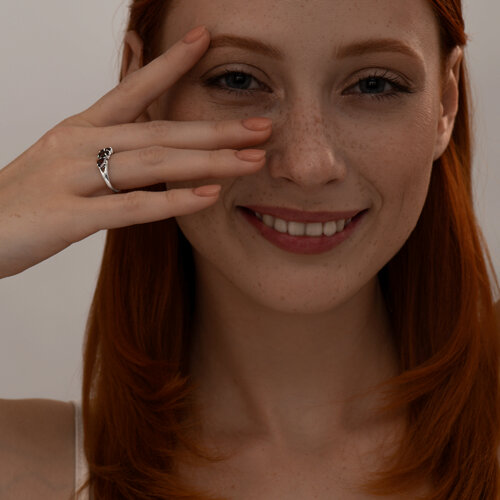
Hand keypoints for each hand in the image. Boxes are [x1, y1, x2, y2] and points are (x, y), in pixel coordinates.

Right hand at [0, 25, 271, 278]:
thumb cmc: (27, 196)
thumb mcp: (65, 156)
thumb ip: (105, 141)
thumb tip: (145, 131)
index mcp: (80, 127)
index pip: (133, 88)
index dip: (170, 64)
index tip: (207, 41)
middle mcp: (79, 143)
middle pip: (160, 130)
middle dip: (216, 128)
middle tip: (263, 126)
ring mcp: (74, 178)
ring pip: (153, 163)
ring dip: (209, 162)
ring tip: (252, 161)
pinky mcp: (69, 216)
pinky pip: (131, 207)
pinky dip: (173, 201)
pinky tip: (209, 197)